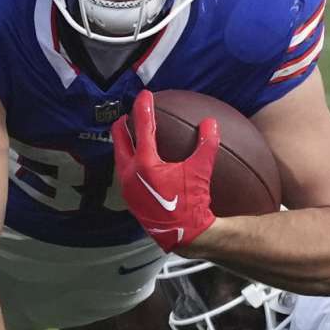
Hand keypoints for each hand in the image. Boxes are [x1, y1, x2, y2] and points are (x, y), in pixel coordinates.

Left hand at [111, 90, 219, 251]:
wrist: (183, 234)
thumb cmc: (191, 203)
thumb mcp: (200, 171)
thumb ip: (206, 145)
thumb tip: (211, 123)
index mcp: (145, 163)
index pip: (143, 127)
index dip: (143, 108)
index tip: (144, 95)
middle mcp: (130, 173)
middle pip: (120, 140)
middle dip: (123, 124)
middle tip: (127, 114)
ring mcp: (127, 187)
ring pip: (119, 157)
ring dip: (123, 143)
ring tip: (129, 135)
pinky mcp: (129, 198)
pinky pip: (124, 171)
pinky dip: (128, 160)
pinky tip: (137, 161)